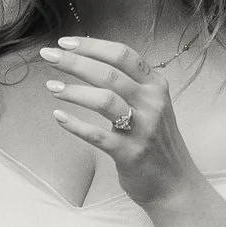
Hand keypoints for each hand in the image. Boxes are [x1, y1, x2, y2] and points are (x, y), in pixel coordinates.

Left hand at [44, 38, 197, 209]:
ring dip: (73, 91)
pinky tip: (59, 117)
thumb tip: (90, 61)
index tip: (65, 42)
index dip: (92, 46)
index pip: (123, 55)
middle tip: (49, 56)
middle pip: (108, 73)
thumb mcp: (152, 106)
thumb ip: (130, 85)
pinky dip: (75, 125)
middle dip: (74, 62)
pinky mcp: (130, 153)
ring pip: (104, 100)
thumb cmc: (156, 142)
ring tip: (51, 87)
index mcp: (156, 86)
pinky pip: (97, 136)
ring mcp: (143, 129)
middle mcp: (152, 103)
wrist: (176, 184)